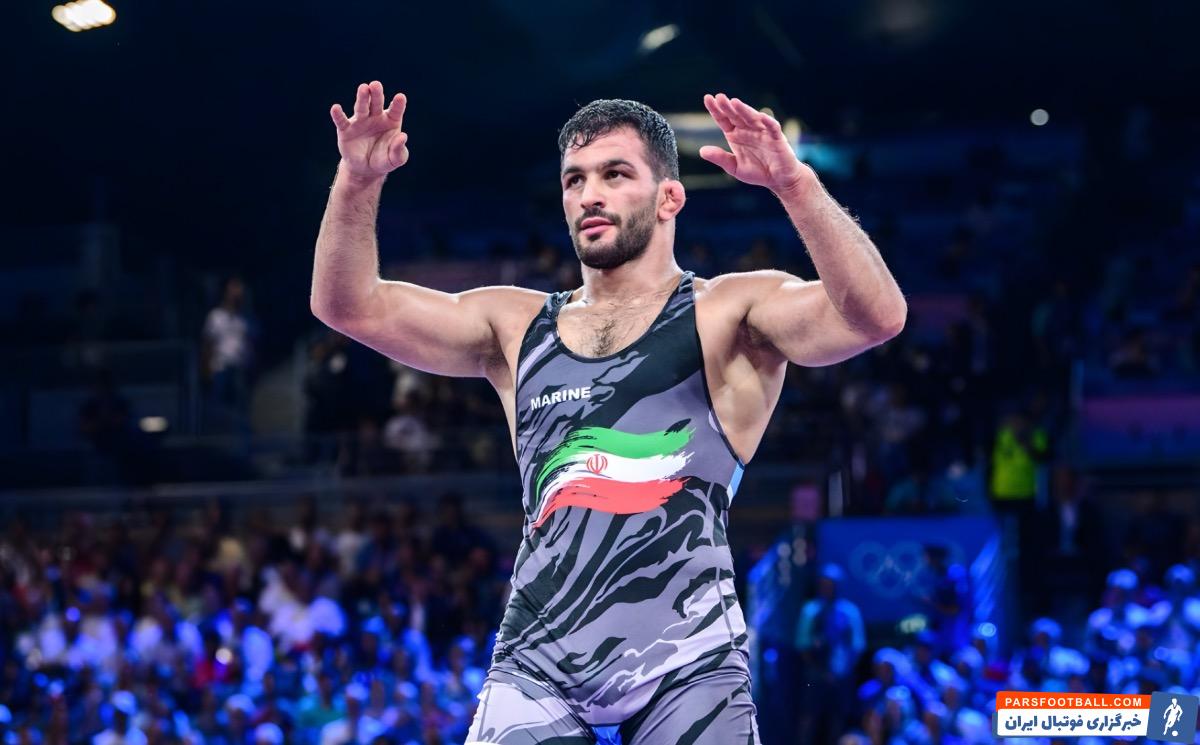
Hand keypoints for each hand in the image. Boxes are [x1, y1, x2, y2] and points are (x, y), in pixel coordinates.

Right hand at [330, 81, 408, 179]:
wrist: (366, 170)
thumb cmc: (384, 160)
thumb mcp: (395, 159)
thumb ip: (399, 149)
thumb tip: (403, 137)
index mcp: (390, 121)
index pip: (395, 110)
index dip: (398, 104)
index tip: (400, 97)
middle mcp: (375, 117)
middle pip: (376, 103)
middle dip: (377, 94)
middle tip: (376, 85)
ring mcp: (360, 121)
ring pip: (361, 107)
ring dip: (362, 98)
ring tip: (363, 88)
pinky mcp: (346, 130)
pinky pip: (342, 121)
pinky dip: (338, 115)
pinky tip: (336, 108)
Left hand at [700, 93, 814, 195]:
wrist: (778, 179)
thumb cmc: (757, 171)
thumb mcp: (734, 167)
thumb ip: (720, 158)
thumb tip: (702, 151)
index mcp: (735, 134)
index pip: (724, 119)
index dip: (716, 110)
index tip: (707, 98)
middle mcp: (748, 130)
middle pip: (736, 115)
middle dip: (728, 106)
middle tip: (720, 97)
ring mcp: (763, 132)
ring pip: (752, 118)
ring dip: (744, 110)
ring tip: (734, 102)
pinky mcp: (777, 138)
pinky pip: (772, 128)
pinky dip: (768, 122)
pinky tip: (761, 117)